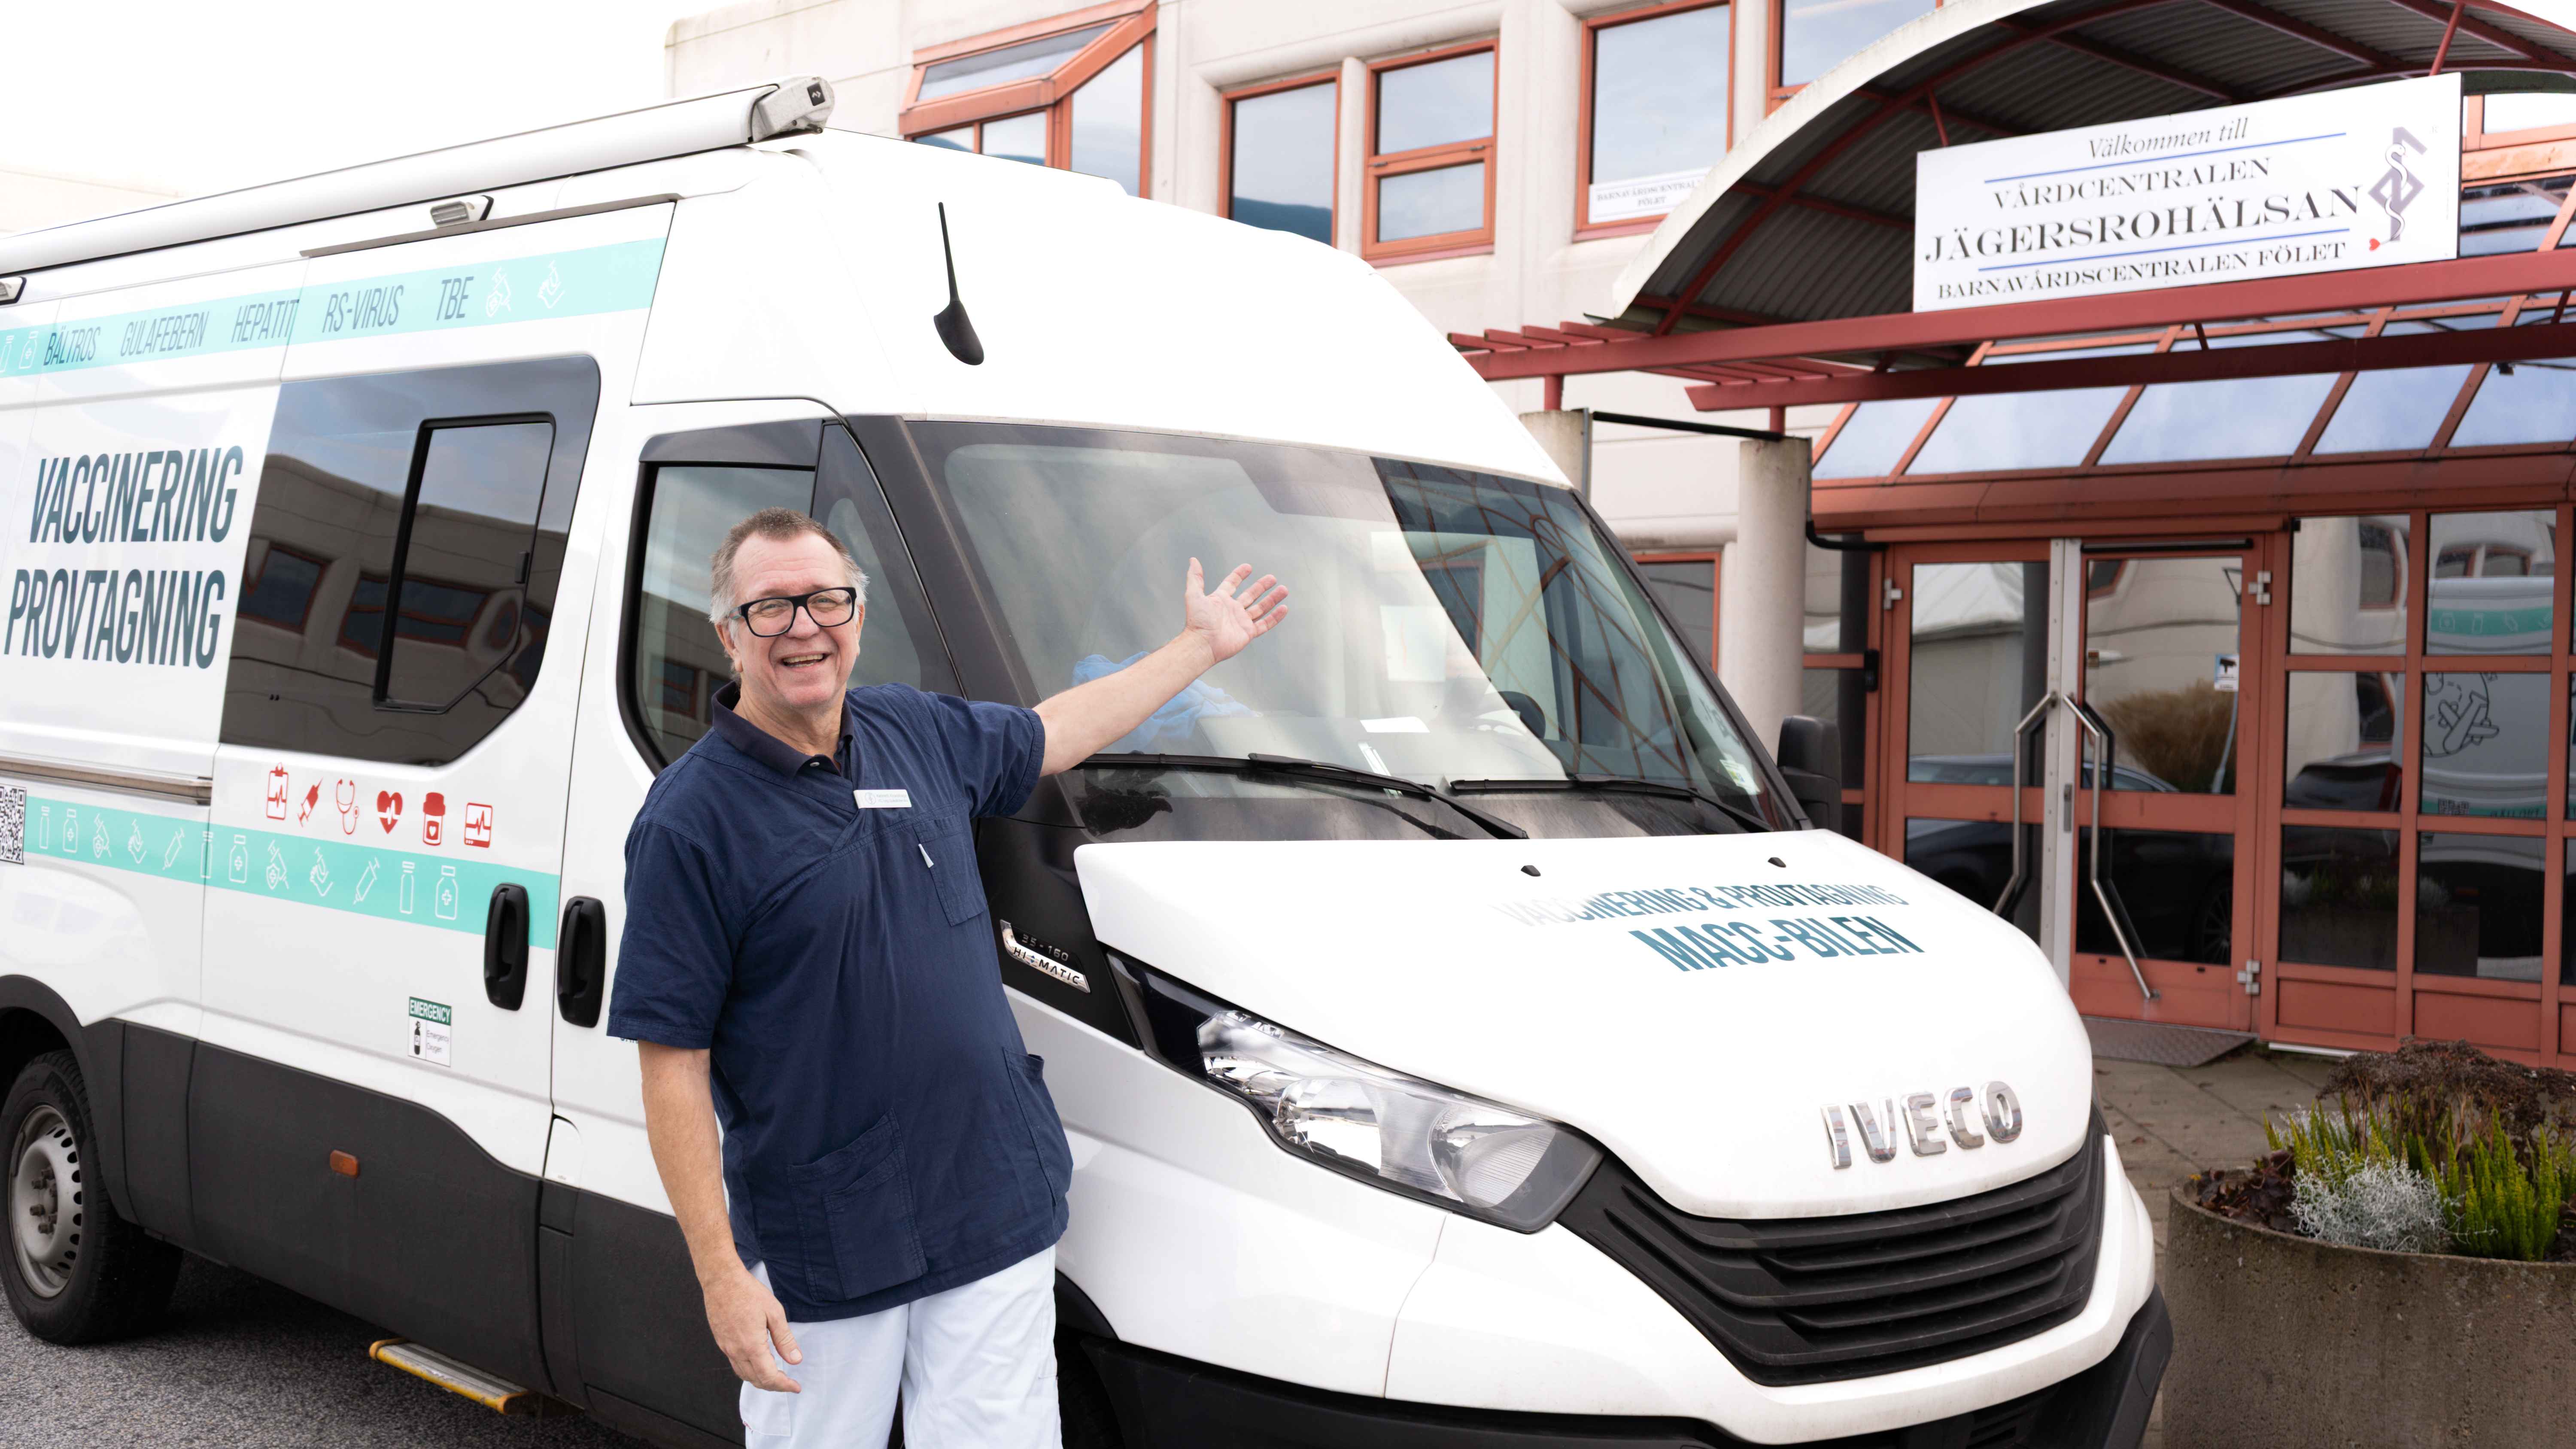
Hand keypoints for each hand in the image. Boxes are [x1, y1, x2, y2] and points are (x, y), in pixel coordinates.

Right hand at [702, 1264, 802, 1392]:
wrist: (721, 1280)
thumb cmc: (749, 1293)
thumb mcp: (774, 1313)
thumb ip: (785, 1339)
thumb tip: (795, 1360)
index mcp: (752, 1346)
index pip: (769, 1376)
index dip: (784, 1385)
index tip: (796, 1387)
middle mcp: (736, 1351)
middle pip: (756, 1380)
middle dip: (774, 1386)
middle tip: (789, 1383)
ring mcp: (726, 1348)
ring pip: (744, 1375)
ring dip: (761, 1380)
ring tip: (776, 1377)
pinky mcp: (721, 1342)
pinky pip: (735, 1365)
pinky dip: (749, 1371)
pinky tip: (758, 1364)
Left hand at [1181, 559, 1287, 665]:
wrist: (1203, 644)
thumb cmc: (1197, 621)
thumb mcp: (1194, 595)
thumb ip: (1195, 577)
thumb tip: (1193, 560)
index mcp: (1221, 600)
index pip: (1232, 583)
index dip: (1239, 575)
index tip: (1248, 567)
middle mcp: (1232, 610)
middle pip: (1251, 595)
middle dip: (1262, 586)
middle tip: (1272, 578)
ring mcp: (1241, 621)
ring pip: (1261, 608)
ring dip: (1272, 599)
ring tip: (1284, 590)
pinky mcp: (1248, 633)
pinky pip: (1265, 624)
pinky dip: (1275, 617)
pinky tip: (1284, 608)